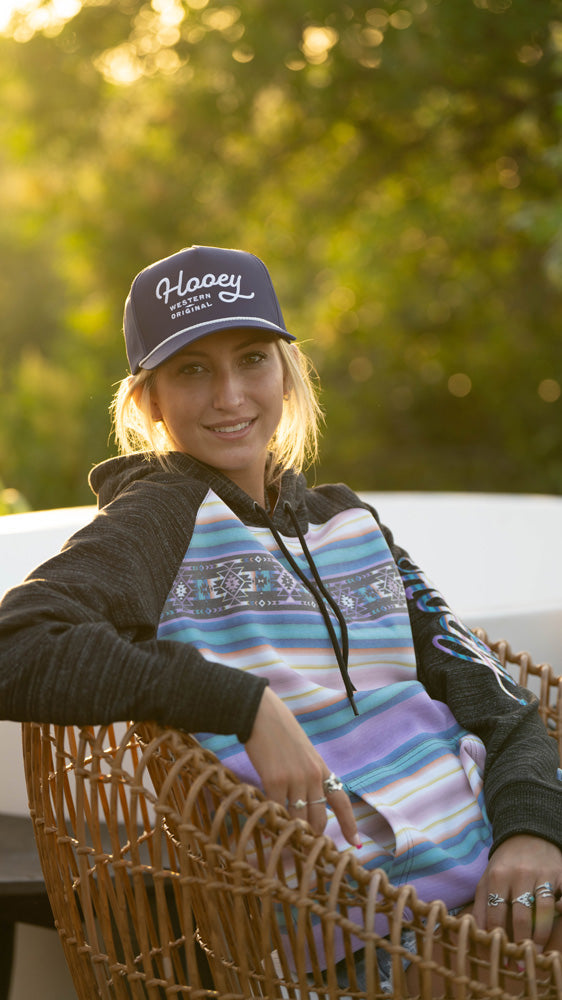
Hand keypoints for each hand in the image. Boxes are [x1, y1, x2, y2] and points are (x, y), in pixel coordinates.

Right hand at [245, 686, 359, 847]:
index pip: (340, 801)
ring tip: (287, 847)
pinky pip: (277, 811)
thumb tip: (305, 795)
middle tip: (306, 851)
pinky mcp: (274, 780)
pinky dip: (273, 822)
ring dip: (293, 835)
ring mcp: (294, 779)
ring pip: (298, 819)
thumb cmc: (279, 729)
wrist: (261, 713)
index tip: (355, 843)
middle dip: (313, 837)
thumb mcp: (302, 750)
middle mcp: (312, 776)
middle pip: (318, 818)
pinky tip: (269, 829)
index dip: (348, 824)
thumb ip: (307, 772)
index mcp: (321, 768)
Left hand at [472, 835, 561, 950]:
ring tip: (538, 952)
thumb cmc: (504, 864)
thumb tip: (477, 938)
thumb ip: (481, 907)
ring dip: (541, 935)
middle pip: (522, 916)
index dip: (498, 940)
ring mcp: (543, 873)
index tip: (501, 959)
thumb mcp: (487, 879)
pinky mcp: (561, 873)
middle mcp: (520, 874)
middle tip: (522, 962)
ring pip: (545, 910)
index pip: (496, 914)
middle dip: (522, 943)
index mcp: (498, 876)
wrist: (527, 834)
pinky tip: (558, 919)